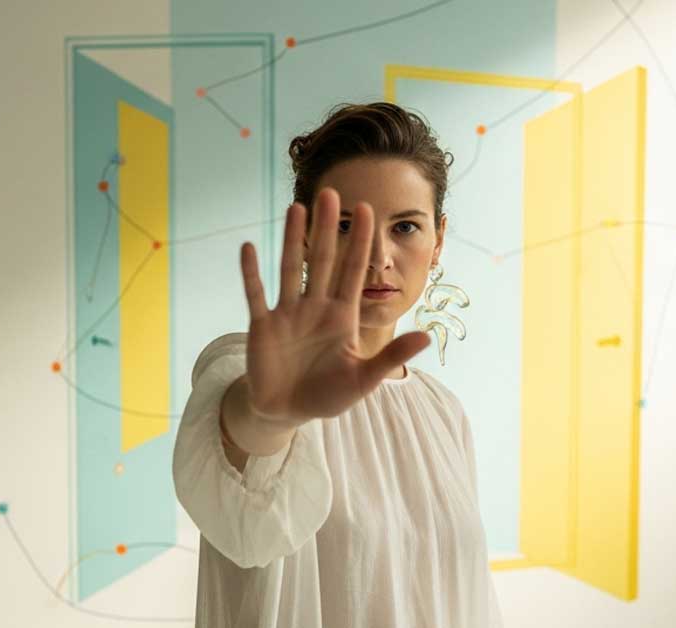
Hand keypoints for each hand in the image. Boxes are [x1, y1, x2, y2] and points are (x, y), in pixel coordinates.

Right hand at [237, 187, 430, 428]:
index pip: (353, 271)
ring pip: (291, 268)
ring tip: (296, 206)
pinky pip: (256, 294)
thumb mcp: (363, 380)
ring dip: (292, 239)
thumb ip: (392, 357)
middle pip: (323, 260)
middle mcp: (315, 307)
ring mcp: (288, 314)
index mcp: (342, 316)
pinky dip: (251, 273)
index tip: (367, 210)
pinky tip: (248, 247)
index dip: (360, 242)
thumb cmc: (327, 396)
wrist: (287, 412)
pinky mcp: (262, 325)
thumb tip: (427, 336)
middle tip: (332, 192)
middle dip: (328, 228)